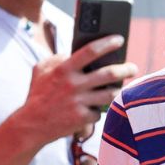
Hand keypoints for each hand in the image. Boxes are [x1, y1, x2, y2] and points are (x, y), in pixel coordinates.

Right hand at [12, 37, 137, 147]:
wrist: (31, 125)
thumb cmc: (38, 94)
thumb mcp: (41, 70)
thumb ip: (57, 58)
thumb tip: (75, 51)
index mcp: (63, 69)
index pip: (90, 51)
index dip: (107, 43)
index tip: (119, 39)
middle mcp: (73, 85)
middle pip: (109, 74)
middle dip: (126, 69)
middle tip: (133, 67)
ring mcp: (78, 102)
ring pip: (110, 94)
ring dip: (120, 90)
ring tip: (122, 86)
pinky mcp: (82, 118)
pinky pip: (100, 111)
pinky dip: (98, 109)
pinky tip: (95, 107)